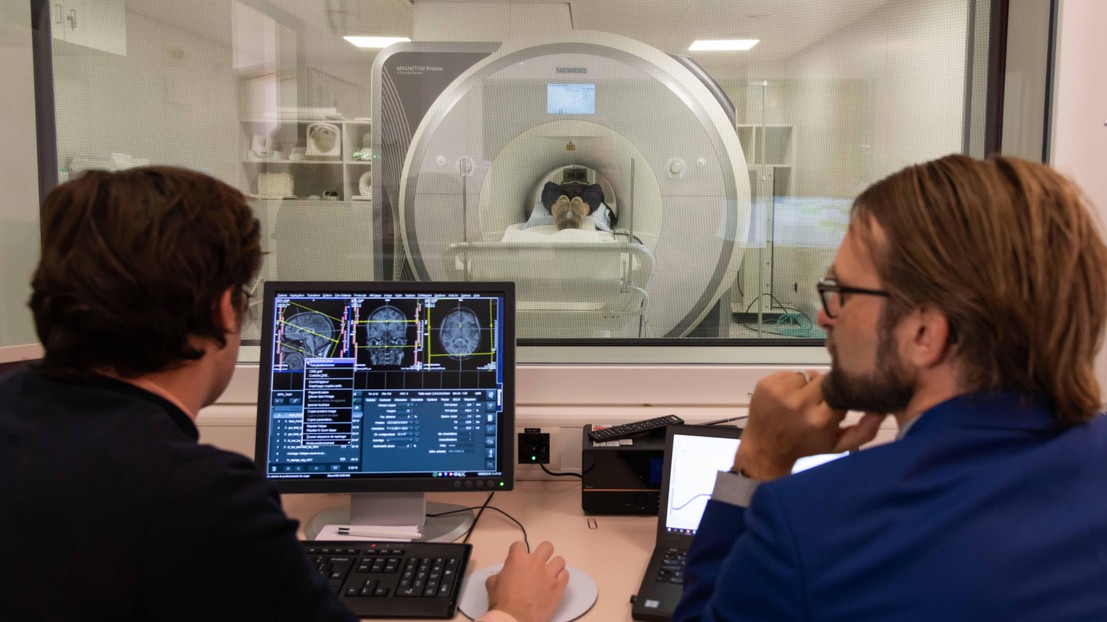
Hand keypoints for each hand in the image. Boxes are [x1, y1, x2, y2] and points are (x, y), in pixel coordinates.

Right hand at [485, 541, 568, 621]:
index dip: (518, 552)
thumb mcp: (492, 585)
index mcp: (518, 560)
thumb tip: (501, 575)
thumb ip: (499, 575)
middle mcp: (535, 563)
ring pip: (559, 560)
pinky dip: (561, 578)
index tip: (519, 560)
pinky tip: (555, 584)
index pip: (519, 545)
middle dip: (543, 554)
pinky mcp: (558, 586)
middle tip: (539, 564)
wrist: (515, 619)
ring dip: (554, 567)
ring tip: (550, 575)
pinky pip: (565, 575)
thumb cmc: (503, 603)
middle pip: (546, 547)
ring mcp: (549, 574)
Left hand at [734, 370, 882, 480]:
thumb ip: (864, 431)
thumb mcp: (837, 445)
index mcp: (821, 418)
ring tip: (800, 402)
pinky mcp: (767, 383)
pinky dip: (791, 383)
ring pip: (807, 375)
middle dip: (825, 388)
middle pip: (825, 378)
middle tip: (819, 402)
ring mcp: (780, 391)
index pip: (842, 388)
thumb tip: (881, 410)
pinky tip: (786, 398)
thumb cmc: (805, 446)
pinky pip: (790, 374)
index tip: (839, 397)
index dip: (842, 391)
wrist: (766, 448)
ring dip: (806, 386)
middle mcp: (800, 402)